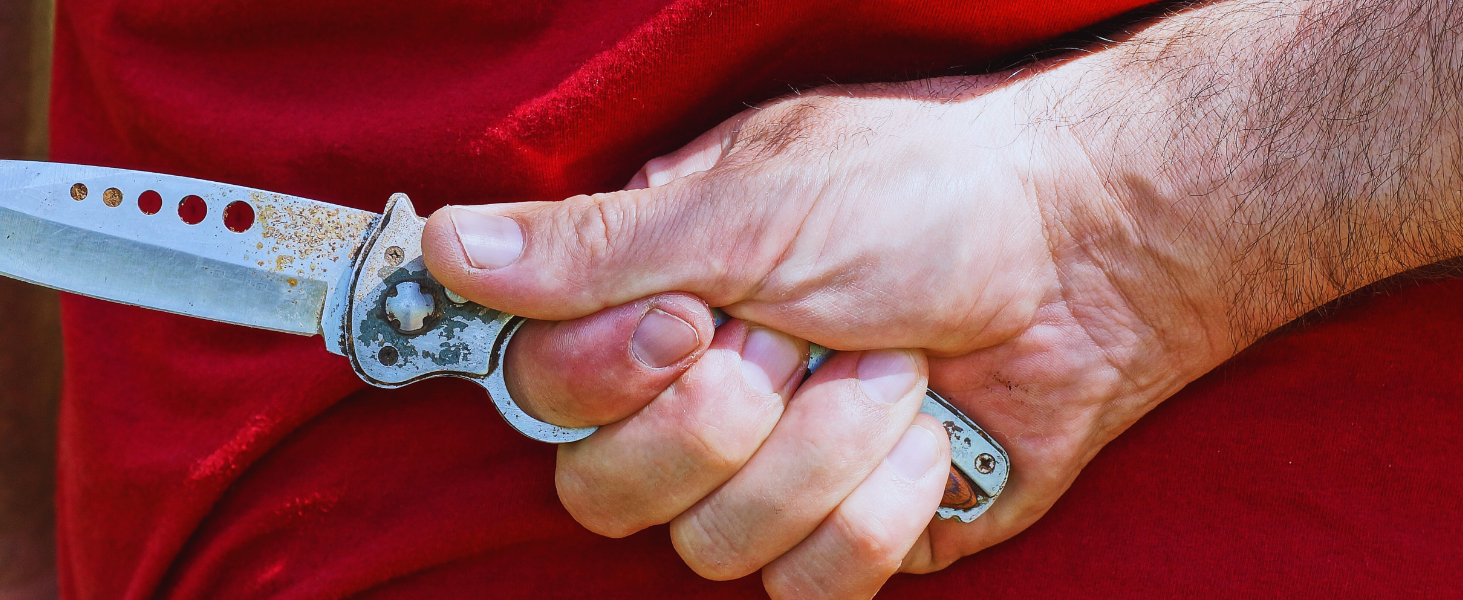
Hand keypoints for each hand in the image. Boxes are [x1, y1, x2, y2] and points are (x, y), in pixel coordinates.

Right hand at [423, 73, 1239, 596]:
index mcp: (644, 301)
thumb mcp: (753, 204)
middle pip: (606, 494)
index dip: (609, 382)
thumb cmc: (924, 195)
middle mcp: (686, 397)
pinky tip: (928, 434)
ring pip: (716, 544)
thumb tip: (445, 246)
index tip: (691, 322)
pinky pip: (809, 584)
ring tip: (894, 364)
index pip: (542, 393)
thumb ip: (597, 247)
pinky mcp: (843, 537)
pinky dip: (883, 506)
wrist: (1089, 254)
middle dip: (725, 422)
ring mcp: (766, 477)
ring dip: (828, 445)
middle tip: (802, 339)